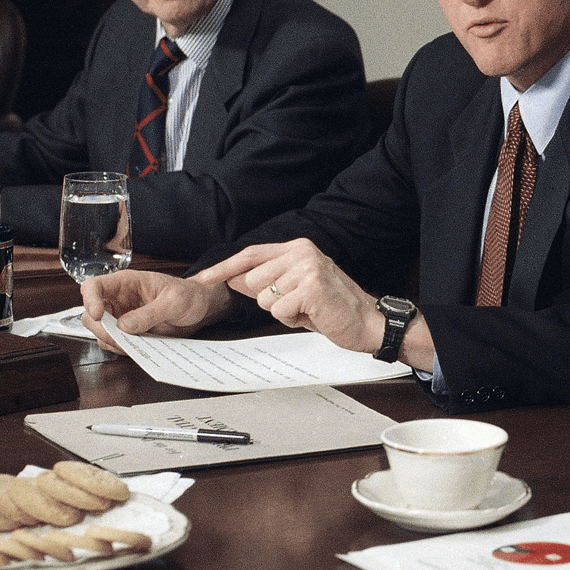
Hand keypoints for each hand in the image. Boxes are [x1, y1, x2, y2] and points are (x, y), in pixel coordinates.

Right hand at [81, 269, 234, 353]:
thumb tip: (124, 326)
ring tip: (136, 342)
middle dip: (101, 329)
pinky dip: (121, 349)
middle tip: (121, 337)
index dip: (90, 300)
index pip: (94, 286)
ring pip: (100, 332)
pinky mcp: (128, 333)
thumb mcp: (174, 302)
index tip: (99, 315)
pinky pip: (114, 344)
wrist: (200, 309)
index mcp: (127, 283)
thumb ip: (150, 313)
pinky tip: (139, 347)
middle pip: (90, 314)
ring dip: (112, 341)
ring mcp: (121, 318)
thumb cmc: (188, 295)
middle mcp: (119, 300)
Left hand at [190, 238, 435, 368]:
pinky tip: (313, 315)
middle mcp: (301, 251)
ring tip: (307, 310)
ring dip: (282, 312)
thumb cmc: (331, 307)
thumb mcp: (295, 290)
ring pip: (265, 298)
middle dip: (268, 300)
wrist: (367, 322)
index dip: (223, 268)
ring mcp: (307, 267)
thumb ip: (266, 281)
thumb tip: (232, 278)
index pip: (250, 255)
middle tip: (296, 304)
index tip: (202, 278)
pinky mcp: (311, 286)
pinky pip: (280, 311)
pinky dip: (293, 320)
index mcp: (297, 247)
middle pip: (253, 280)